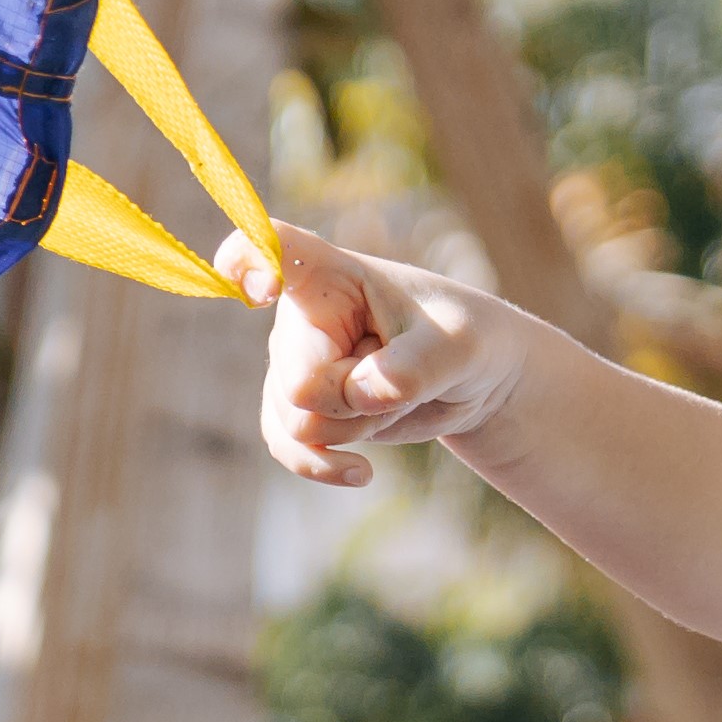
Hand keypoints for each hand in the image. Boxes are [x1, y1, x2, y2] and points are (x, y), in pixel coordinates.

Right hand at [233, 224, 521, 487]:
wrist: (470, 380)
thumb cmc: (464, 339)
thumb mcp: (460, 346)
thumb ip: (414, 367)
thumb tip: (360, 396)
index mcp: (331, 273)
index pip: (274, 250)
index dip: (251, 263)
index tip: (264, 289)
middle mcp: (299, 314)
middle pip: (301, 383)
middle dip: (355, 401)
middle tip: (401, 375)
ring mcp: (292, 362)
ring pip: (298, 423)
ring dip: (356, 427)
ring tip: (393, 396)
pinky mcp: (299, 406)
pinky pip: (286, 447)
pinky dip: (325, 465)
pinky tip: (363, 472)